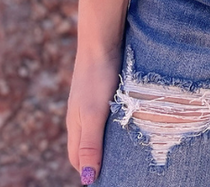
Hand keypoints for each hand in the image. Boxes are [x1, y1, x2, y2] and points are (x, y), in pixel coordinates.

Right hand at [67, 48, 120, 181]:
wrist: (101, 39)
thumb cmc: (97, 77)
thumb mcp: (94, 114)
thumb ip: (90, 145)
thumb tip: (86, 179)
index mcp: (75, 124)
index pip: (77, 157)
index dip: (88, 170)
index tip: (108, 177)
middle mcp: (81, 113)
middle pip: (86, 143)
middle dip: (100, 157)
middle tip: (122, 166)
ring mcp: (91, 99)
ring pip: (98, 126)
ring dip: (110, 138)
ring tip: (130, 146)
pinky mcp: (104, 87)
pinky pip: (108, 110)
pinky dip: (117, 120)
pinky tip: (130, 117)